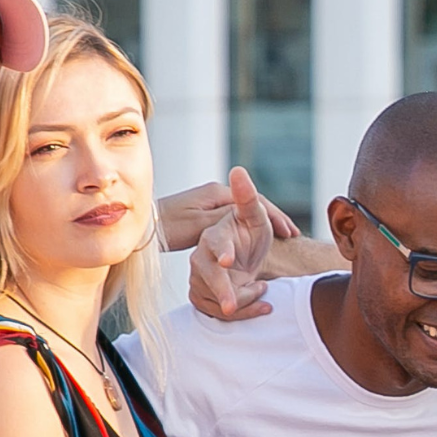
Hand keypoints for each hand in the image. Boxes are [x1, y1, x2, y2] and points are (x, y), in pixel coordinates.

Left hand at [158, 171, 299, 254]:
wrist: (144, 228)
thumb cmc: (170, 228)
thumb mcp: (201, 226)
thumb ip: (226, 220)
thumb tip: (249, 212)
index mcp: (218, 194)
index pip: (256, 202)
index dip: (276, 217)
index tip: (290, 234)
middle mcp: (216, 195)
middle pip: (253, 205)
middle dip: (274, 219)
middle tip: (292, 235)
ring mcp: (210, 204)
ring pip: (244, 214)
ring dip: (263, 225)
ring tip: (280, 238)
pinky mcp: (204, 215)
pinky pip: (234, 221)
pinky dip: (247, 230)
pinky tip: (255, 242)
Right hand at [187, 166, 282, 320]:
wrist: (247, 259)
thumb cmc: (250, 233)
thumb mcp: (255, 216)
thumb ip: (248, 198)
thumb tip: (238, 170)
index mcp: (214, 236)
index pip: (215, 243)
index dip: (221, 250)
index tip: (228, 259)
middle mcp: (202, 257)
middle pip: (208, 276)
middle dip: (222, 290)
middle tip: (231, 305)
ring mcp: (199, 278)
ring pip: (213, 298)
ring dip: (243, 302)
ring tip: (264, 292)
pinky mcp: (202, 297)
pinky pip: (216, 312)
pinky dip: (243, 313)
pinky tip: (262, 306)